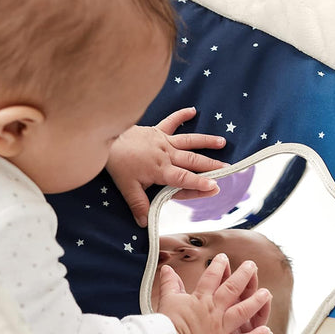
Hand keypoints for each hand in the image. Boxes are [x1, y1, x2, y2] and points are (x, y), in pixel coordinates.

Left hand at [106, 107, 227, 226]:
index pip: (184, 179)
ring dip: (206, 142)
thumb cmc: (117, 163)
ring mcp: (163, 141)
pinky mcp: (156, 130)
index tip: (214, 187)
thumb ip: (138, 204)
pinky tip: (193, 110)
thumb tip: (144, 222)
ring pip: (189, 141)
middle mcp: (166, 154)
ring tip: (222, 142)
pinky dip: (181, 115)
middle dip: (211, 166)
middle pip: (193, 161)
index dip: (199, 184)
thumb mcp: (126, 187)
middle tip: (228, 169)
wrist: (106, 138)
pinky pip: (171, 122)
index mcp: (161, 170)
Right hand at [157, 256, 271, 333]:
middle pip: (232, 289)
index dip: (218, 265)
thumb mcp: (168, 300)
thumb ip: (170, 283)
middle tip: (252, 266)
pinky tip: (267, 330)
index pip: (212, 277)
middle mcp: (214, 311)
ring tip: (266, 293)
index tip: (224, 258)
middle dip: (243, 275)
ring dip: (256, 301)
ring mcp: (221, 328)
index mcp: (200, 299)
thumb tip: (167, 269)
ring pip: (243, 311)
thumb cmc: (168, 325)